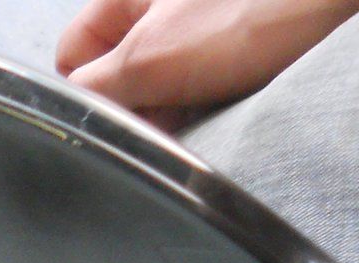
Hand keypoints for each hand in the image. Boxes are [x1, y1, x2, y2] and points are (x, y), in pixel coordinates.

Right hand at [57, 0, 358, 125]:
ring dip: (170, 107)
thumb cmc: (249, 13)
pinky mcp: (225, 46)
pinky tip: (223, 100)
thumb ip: (91, 90)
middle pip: (115, 74)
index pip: (70, 56)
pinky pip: (193, 87)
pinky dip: (201, 102)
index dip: (87, 92)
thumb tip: (68, 116)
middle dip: (135, 104)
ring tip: (202, 102)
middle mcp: (154, 7)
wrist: (329, 6)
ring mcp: (192, 26)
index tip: (116, 112)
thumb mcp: (147, 59)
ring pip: (155, 85)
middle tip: (165, 111)